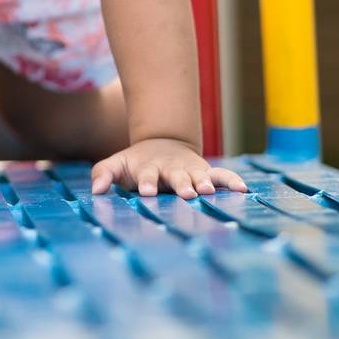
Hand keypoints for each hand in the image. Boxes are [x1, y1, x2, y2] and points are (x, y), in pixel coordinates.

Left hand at [90, 137, 246, 197]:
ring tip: (209, 191)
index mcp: (149, 169)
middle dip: (181, 184)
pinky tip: (243, 189)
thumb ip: (103, 174)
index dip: (147, 183)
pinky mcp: (206, 172)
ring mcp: (190, 171)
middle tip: (186, 193)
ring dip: (204, 183)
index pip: (147, 176)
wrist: (161, 145)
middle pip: (176, 177)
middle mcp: (172, 170)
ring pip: (199, 176)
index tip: (147, 192)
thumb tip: (95, 191)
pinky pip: (221, 175)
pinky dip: (231, 181)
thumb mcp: (116, 165)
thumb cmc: (136, 164)